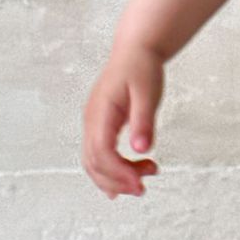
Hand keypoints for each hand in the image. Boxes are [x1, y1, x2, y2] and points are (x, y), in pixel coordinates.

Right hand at [82, 45, 163, 198]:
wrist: (135, 52)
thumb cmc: (141, 68)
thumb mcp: (148, 92)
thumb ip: (144, 121)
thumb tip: (142, 149)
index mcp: (101, 111)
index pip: (101, 151)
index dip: (118, 172)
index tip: (140, 183)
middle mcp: (92, 120)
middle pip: (93, 162)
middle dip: (117, 180)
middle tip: (143, 187)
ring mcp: (93, 124)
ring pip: (93, 162)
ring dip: (115, 178)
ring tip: (142, 181)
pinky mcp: (100, 127)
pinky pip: (98, 155)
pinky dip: (110, 172)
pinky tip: (126, 180)